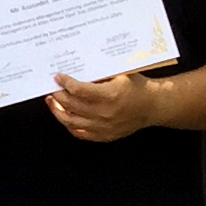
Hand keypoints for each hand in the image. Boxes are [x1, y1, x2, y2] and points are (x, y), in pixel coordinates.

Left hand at [46, 69, 164, 142]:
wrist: (153, 106)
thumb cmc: (137, 87)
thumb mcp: (121, 74)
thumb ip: (100, 74)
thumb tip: (77, 70)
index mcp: (109, 95)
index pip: (78, 90)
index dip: (65, 83)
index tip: (58, 77)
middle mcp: (104, 112)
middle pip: (71, 105)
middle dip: (58, 95)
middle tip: (52, 88)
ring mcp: (103, 126)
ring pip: (71, 121)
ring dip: (58, 110)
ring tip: (52, 101)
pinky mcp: (104, 136)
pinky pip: (79, 133)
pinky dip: (69, 124)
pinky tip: (64, 115)